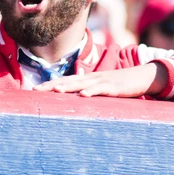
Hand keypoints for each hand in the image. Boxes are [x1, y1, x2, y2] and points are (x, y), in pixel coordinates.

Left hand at [33, 63, 167, 97]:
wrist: (140, 77)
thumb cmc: (118, 85)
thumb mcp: (100, 88)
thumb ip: (87, 91)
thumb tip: (74, 98)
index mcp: (86, 79)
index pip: (64, 81)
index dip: (49, 84)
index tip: (33, 90)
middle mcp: (90, 78)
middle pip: (67, 81)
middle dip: (51, 85)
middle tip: (35, 90)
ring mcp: (101, 81)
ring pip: (81, 84)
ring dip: (68, 87)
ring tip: (55, 91)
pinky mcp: (113, 87)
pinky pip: (101, 89)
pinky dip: (92, 91)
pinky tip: (84, 95)